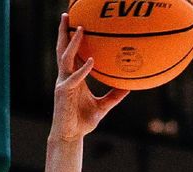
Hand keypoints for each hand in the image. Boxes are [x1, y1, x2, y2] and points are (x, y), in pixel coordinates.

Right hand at [50, 13, 129, 141]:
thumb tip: (130, 86)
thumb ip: (114, 95)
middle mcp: (65, 77)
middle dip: (63, 31)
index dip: (72, 38)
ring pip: (65, 58)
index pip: (71, 53)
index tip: (77, 22)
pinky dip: (83, 69)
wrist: (71, 136)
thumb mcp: (104, 106)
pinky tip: (91, 60)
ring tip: (79, 28)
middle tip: (68, 14)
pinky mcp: (62, 93)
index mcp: (73, 78)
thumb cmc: (83, 121)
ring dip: (72, 42)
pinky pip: (74, 78)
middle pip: (62, 49)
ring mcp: (62, 84)